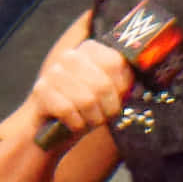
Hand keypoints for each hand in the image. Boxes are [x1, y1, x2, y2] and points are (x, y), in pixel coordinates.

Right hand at [29, 12, 132, 141]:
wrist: (53, 131)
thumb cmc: (88, 111)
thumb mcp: (110, 95)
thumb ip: (126, 84)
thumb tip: (141, 83)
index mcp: (90, 50)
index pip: (117, 63)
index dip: (122, 88)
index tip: (117, 100)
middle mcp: (70, 56)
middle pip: (103, 85)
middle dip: (107, 109)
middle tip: (102, 115)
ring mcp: (53, 72)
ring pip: (87, 101)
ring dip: (92, 119)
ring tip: (88, 119)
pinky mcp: (41, 91)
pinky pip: (69, 112)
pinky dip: (76, 125)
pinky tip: (73, 123)